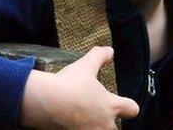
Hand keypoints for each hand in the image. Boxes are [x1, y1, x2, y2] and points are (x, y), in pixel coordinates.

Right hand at [19, 46, 138, 128]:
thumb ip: (100, 56)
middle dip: (108, 123)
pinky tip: (67, 124)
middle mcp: (102, 125)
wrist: (40, 102)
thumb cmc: (68, 84)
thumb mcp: (86, 65)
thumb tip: (109, 50)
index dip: (129, 106)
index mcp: (111, 106)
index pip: (132, 110)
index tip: (123, 105)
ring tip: (82, 121)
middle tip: (98, 115)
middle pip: (115, 129)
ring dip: (93, 128)